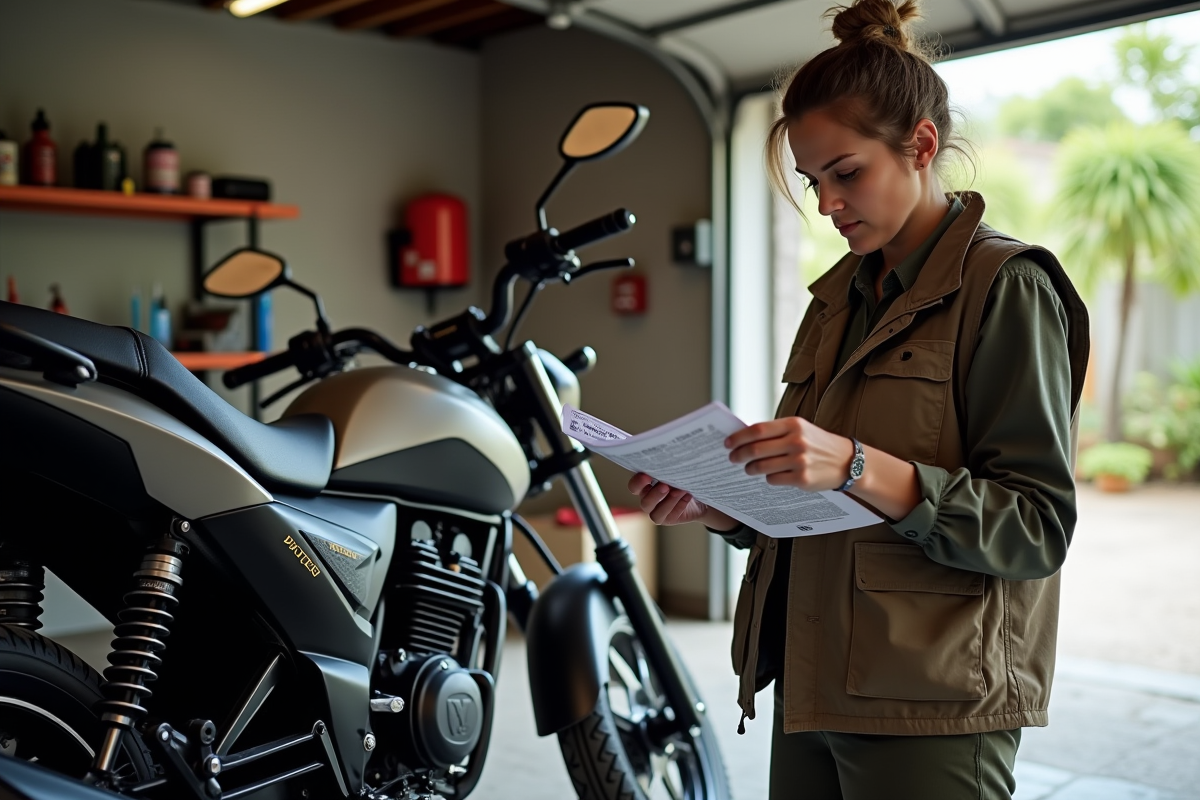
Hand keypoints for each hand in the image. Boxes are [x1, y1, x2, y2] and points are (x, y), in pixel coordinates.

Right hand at [627, 473, 737, 529]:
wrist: (697, 495)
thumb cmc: (682, 478)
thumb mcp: (675, 470)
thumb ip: (667, 466)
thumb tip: (667, 454)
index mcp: (645, 486)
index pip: (634, 486)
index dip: (638, 482)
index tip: (647, 475)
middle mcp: (648, 499)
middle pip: (644, 502)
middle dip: (654, 494)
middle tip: (665, 485)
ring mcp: (657, 511)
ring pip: (655, 513)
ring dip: (668, 502)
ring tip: (680, 490)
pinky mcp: (668, 519)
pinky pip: (670, 516)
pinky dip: (679, 506)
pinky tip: (688, 496)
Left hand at [725, 417, 854, 491]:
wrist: (847, 461)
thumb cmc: (816, 443)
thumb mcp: (800, 429)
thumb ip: (776, 432)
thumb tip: (744, 438)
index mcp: (793, 424)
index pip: (757, 430)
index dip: (738, 437)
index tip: (727, 443)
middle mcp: (796, 441)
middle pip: (756, 449)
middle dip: (739, 455)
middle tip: (732, 458)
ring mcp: (800, 461)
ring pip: (762, 467)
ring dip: (750, 469)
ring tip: (748, 469)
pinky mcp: (802, 479)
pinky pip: (774, 480)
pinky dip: (767, 478)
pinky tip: (770, 476)